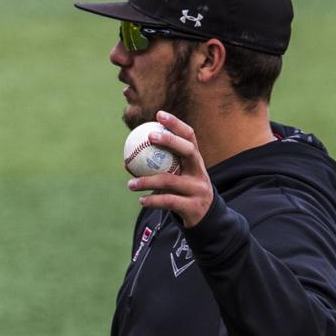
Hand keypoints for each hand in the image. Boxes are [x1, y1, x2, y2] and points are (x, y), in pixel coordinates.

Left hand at [127, 111, 213, 227]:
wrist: (206, 220)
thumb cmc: (184, 194)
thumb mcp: (178, 178)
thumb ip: (160, 167)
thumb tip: (128, 158)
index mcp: (196, 162)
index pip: (190, 137)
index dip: (176, 124)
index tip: (159, 115)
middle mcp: (200, 172)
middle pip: (189, 150)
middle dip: (170, 140)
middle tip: (149, 137)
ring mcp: (199, 190)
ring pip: (171, 180)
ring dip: (147, 181)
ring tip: (130, 184)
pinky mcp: (193, 207)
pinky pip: (169, 201)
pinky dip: (153, 201)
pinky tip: (141, 200)